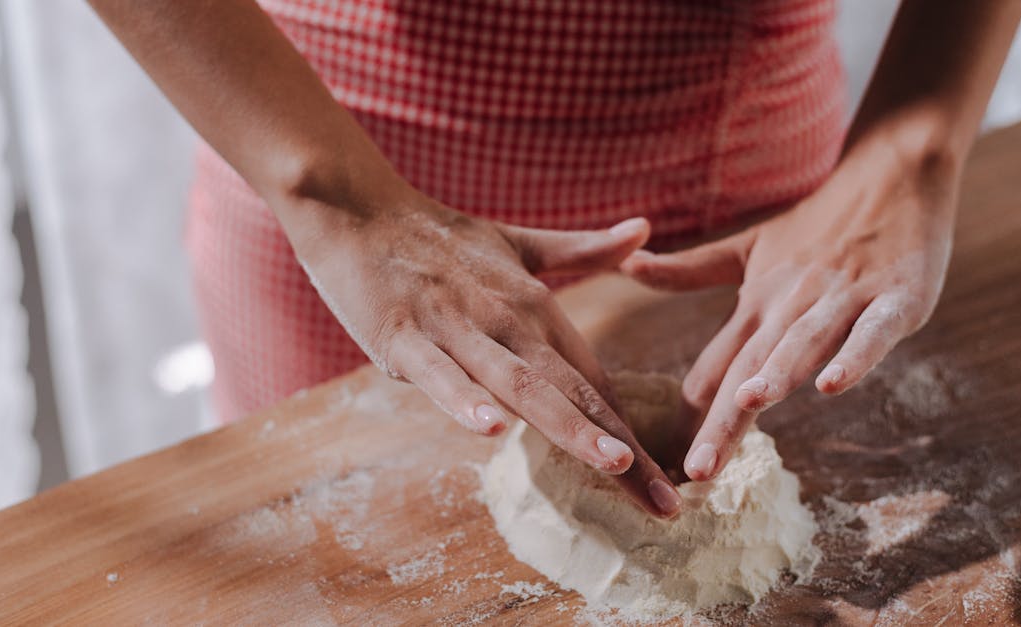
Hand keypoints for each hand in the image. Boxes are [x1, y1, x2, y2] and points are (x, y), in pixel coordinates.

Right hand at [293, 192, 683, 517]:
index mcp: (536, 306)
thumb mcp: (517, 243)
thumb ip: (582, 249)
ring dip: (569, 425)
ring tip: (613, 463)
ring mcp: (456, 328)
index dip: (632, 434)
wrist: (356, 207)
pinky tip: (492, 429)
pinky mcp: (402, 335)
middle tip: (664, 502)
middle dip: (622, 449)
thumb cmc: (436, 236)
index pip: (594, 382)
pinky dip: (465, 400)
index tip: (664, 484)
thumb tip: (644, 229)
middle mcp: (508, 319)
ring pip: (520, 383)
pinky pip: (438, 374)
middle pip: (574, 392)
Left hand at [621, 135, 958, 480]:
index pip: (714, 367)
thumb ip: (690, 269)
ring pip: (802, 343)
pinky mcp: (896, 297)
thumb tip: (627, 265)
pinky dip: (854, 357)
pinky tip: (832, 385)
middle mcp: (791, 304)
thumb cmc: (820, 221)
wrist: (892, 170)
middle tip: (697, 470)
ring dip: (776, 375)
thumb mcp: (748, 248)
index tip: (663, 463)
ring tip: (747, 407)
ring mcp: (842, 299)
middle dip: (723, 421)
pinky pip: (871, 332)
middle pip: (750, 368)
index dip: (690, 416)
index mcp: (756, 302)